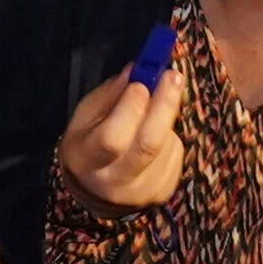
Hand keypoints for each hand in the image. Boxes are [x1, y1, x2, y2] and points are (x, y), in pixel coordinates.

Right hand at [58, 53, 192, 208]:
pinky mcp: (163, 192)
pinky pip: (175, 154)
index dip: (130, 108)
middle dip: (164, 105)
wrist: (97, 192)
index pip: (112, 138)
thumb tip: (138, 71)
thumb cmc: (89, 145)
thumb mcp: (86, 117)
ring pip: (166, 145)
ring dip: (165, 119)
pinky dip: (170, 137)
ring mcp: (142, 192)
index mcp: (86, 161)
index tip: (141, 81)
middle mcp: (114, 182)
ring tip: (151, 113)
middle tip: (174, 77)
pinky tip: (156, 136)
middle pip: (148, 145)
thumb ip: (110, 94)